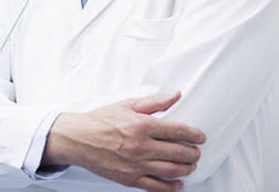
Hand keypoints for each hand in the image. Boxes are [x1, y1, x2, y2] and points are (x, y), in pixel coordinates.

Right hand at [42, 91, 205, 190]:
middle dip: (194, 153)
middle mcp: (141, 146)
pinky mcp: (130, 179)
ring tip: (190, 165)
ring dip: (187, 168)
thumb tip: (175, 95)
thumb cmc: (100, 121)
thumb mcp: (127, 104)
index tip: (200, 137)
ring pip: (172, 170)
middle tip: (197, 151)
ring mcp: (136, 164)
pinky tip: (177, 182)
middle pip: (179, 152)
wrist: (78, 139)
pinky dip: (172, 186)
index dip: (194, 135)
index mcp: (142, 125)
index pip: (178, 131)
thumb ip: (154, 102)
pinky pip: (157, 187)